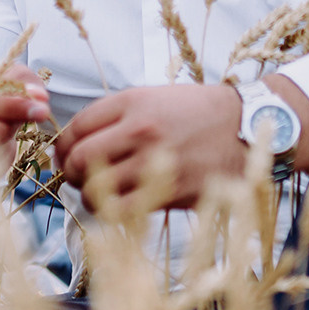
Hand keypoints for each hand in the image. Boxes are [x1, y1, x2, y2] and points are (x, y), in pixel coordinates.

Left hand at [53, 83, 245, 212]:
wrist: (246, 126)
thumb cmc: (200, 111)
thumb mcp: (156, 96)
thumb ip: (118, 115)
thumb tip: (80, 139)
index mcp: (133, 102)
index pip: (77, 126)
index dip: (63, 145)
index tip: (65, 155)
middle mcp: (140, 130)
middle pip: (79, 158)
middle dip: (71, 172)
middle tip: (77, 178)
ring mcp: (155, 162)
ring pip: (96, 189)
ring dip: (88, 196)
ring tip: (96, 195)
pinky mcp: (172, 191)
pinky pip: (124, 210)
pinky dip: (113, 213)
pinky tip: (117, 207)